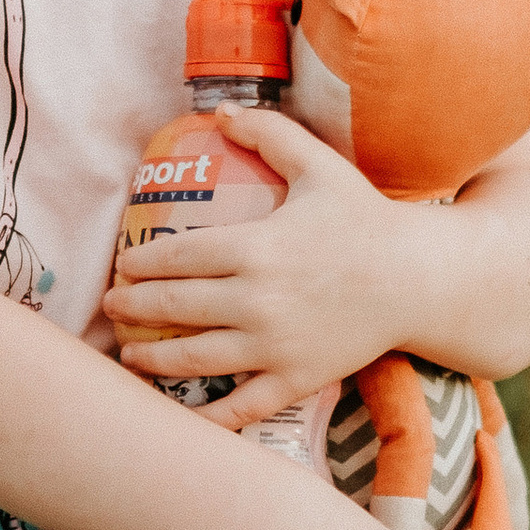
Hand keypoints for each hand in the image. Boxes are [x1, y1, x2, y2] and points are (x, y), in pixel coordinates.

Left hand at [102, 108, 425, 430]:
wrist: (418, 281)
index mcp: (256, 247)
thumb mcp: (319, 166)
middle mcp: (257, 301)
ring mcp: (274, 346)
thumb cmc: (366, 221)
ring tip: (131, 354)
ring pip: (193, 359)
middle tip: (112, 306)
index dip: (141, 263)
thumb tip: (220, 112)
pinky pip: (239, 406)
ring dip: (151, 358)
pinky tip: (178, 415)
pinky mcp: (294, 379)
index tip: (123, 265)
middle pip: (173, 306)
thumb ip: (269, 134)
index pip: (177, 256)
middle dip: (132, 307)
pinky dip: (204, 417)